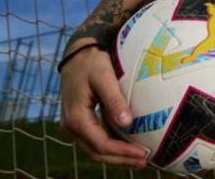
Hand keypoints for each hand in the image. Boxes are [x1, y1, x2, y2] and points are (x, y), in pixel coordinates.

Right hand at [58, 42, 148, 167]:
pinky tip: (126, 146)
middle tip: (144, 161)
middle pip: (96, 152)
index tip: (143, 153)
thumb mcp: (104, 77)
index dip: (122, 152)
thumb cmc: (91, 62)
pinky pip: (94, 140)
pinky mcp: (79, 121)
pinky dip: (110, 146)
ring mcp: (73, 125)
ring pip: (94, 149)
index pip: (101, 144)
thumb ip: (114, 100)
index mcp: (76, 118)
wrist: (76, 53)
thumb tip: (127, 123)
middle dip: (120, 159)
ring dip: (115, 156)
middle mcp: (70, 126)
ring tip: (138, 159)